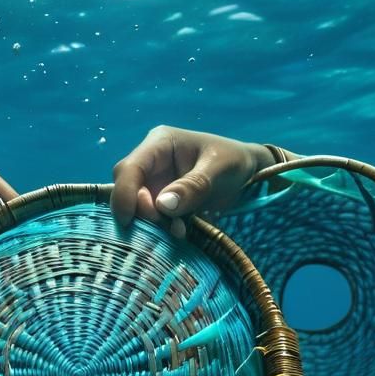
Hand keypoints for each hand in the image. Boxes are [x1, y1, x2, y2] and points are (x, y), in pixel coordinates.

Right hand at [112, 127, 291, 235]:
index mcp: (161, 144)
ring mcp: (156, 185)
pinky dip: (161, 229)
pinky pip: (152, 219)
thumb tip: (163, 205)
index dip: (123, 193)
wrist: (251, 177)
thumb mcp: (219, 169)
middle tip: (167, 225)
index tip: (128, 219)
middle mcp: (152, 164)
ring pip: (137, 208)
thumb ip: (193, 186)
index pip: (129, 168)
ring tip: (180, 230)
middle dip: (141, 211)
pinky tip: (181, 231)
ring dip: (152, 224)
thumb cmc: (236, 162)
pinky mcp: (162, 204)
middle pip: (128, 190)